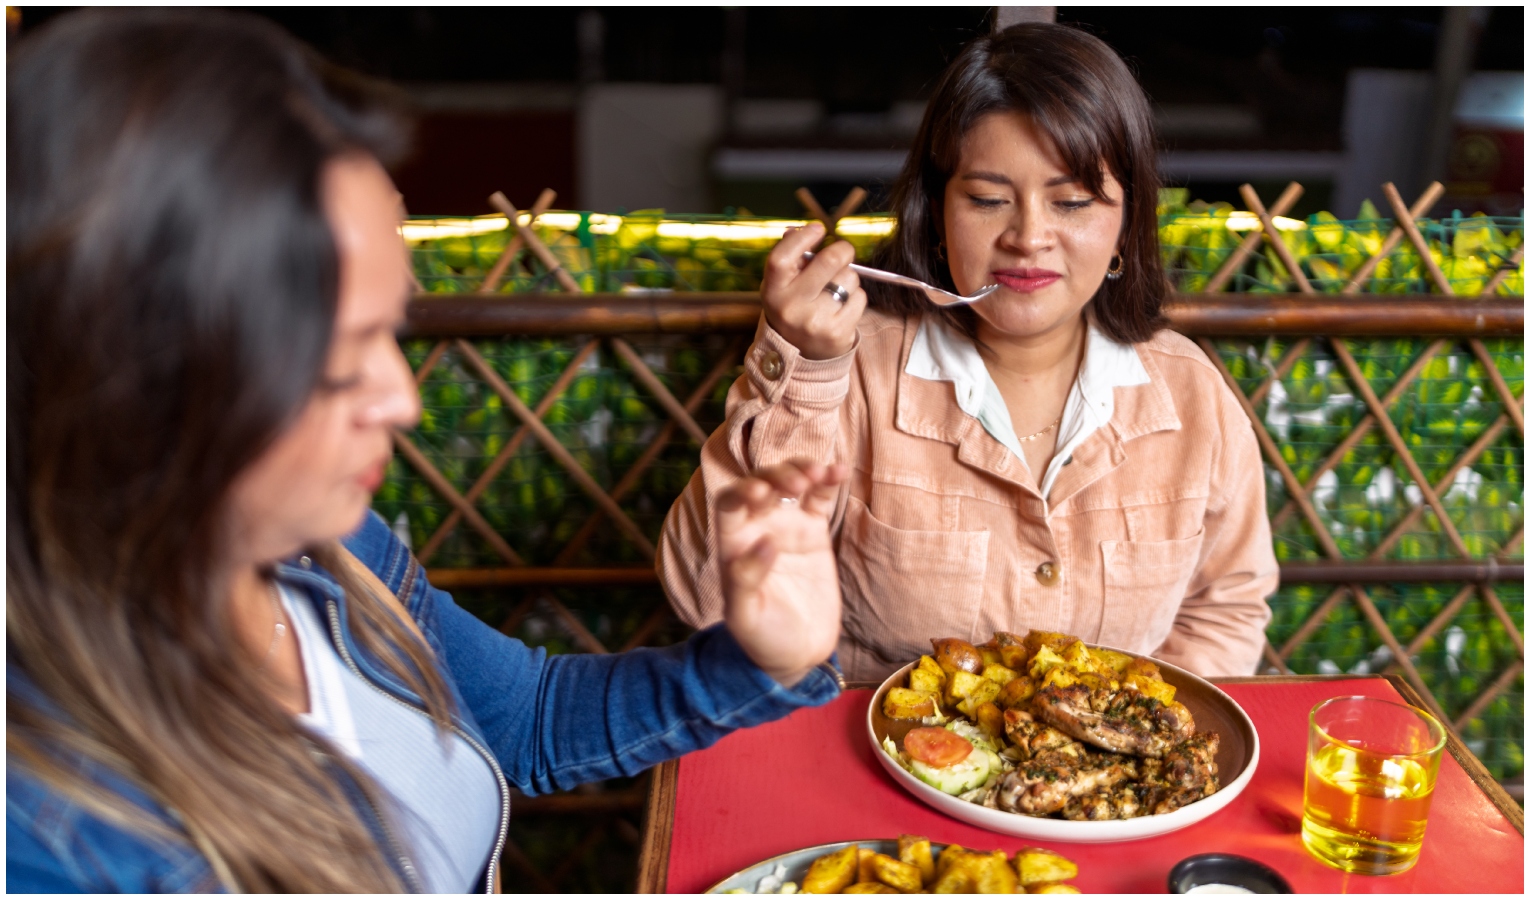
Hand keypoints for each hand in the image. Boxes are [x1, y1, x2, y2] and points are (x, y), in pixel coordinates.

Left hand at [717, 460, 848, 687]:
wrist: (797, 652)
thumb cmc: (761, 637)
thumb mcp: (745, 616)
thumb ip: (746, 579)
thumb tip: (765, 542)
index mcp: (733, 543)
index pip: (730, 503)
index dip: (743, 491)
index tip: (763, 493)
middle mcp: (757, 527)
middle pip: (762, 484)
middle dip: (776, 475)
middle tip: (796, 483)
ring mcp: (787, 526)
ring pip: (790, 484)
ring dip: (802, 470)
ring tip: (819, 472)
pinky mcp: (814, 531)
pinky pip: (819, 498)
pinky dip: (828, 481)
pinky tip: (839, 471)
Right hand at [760, 223, 867, 359]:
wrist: (800, 354)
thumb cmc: (793, 307)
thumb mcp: (782, 285)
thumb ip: (791, 257)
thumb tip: (804, 229)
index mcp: (773, 291)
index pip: (783, 257)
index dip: (802, 237)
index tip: (818, 229)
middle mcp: (791, 307)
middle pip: (828, 260)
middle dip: (842, 250)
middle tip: (843, 252)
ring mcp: (815, 322)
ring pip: (848, 278)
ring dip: (848, 278)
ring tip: (836, 291)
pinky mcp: (837, 332)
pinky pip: (859, 297)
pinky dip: (856, 297)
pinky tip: (843, 307)